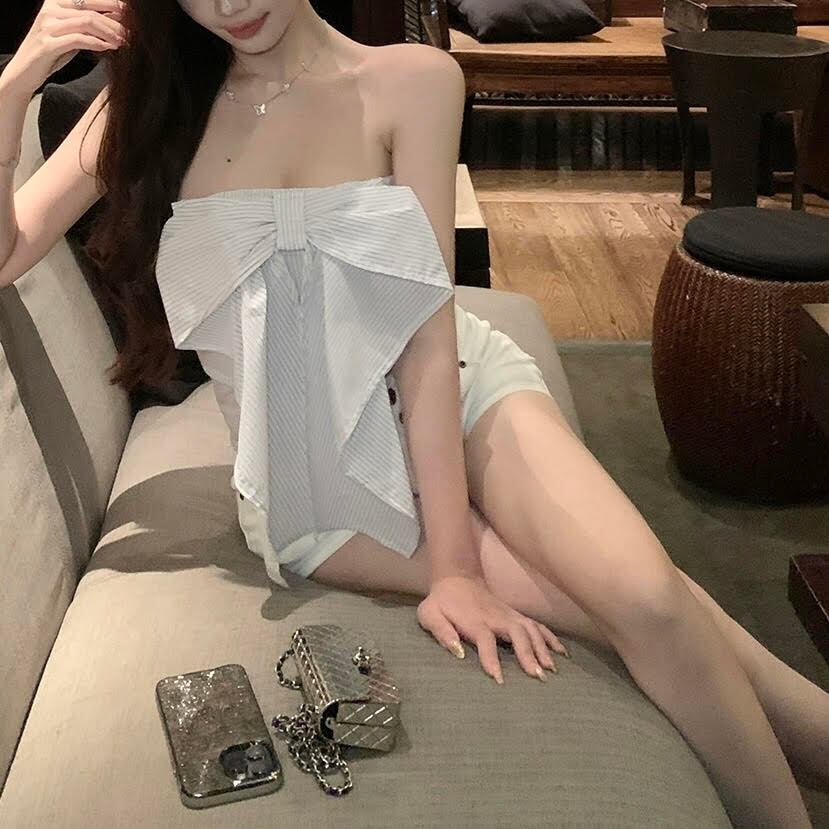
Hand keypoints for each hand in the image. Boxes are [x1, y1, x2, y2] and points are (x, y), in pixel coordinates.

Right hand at [3, 0, 127, 95]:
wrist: (25, 71)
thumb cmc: (52, 53)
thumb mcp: (72, 35)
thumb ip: (89, 26)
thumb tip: (117, 21)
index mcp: (56, 2)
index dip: (113, 5)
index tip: (131, 17)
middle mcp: (51, 9)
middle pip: (91, 10)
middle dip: (115, 22)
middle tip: (132, 34)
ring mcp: (48, 25)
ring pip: (87, 22)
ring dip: (109, 33)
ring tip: (123, 42)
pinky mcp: (48, 43)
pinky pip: (78, 39)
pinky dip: (97, 43)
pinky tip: (109, 48)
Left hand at [416, 573, 569, 684]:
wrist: (456, 578)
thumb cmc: (441, 602)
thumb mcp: (429, 614)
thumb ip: (441, 632)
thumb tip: (457, 651)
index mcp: (474, 621)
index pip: (485, 641)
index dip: (491, 660)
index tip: (499, 679)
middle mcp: (495, 617)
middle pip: (516, 633)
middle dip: (527, 654)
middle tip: (537, 676)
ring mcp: (508, 614)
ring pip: (530, 628)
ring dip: (542, 647)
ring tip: (552, 668)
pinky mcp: (514, 614)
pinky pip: (536, 625)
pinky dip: (550, 637)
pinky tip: (561, 651)